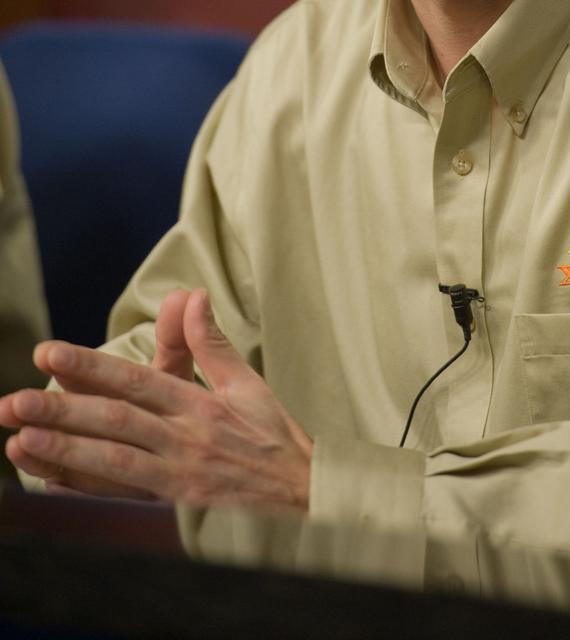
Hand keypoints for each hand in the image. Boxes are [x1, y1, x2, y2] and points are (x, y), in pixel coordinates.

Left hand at [0, 288, 312, 510]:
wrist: (304, 496)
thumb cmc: (273, 438)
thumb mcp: (246, 384)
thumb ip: (211, 342)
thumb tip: (193, 295)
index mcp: (199, 406)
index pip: (136, 381)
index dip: (91, 368)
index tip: (50, 355)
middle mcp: (185, 440)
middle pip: (115, 423)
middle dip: (62, 412)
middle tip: (15, 402)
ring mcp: (178, 480)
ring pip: (112, 464)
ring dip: (64, 453)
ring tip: (19, 442)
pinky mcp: (174, 511)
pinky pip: (123, 503)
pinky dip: (85, 496)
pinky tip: (50, 485)